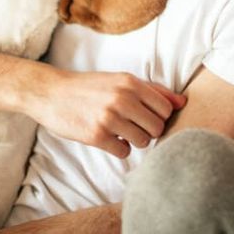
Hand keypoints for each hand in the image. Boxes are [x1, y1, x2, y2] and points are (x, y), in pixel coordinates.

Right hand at [30, 70, 186, 157]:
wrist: (51, 93)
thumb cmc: (89, 87)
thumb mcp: (120, 81)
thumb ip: (152, 91)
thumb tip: (182, 102)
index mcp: (130, 82)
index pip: (166, 109)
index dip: (158, 116)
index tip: (144, 116)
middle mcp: (122, 98)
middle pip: (158, 128)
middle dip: (148, 130)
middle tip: (131, 125)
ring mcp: (109, 117)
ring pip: (144, 142)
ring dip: (134, 140)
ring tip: (119, 131)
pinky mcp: (97, 135)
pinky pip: (124, 152)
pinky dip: (119, 148)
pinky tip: (107, 138)